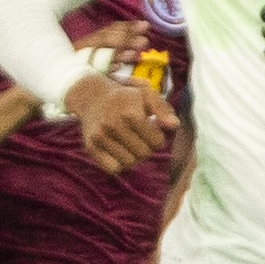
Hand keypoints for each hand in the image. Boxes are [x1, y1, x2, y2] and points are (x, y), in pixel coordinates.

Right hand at [62, 71, 176, 176]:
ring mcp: (100, 136)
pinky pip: (113, 168)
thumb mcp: (146, 94)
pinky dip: (118, 164)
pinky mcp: (90, 146)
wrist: (91, 96)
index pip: (157, 142)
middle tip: (139, 137)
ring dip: (133, 156)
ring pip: (129, 163)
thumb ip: (164, 109)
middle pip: (144, 154)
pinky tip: (118, 151)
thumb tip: (174, 125)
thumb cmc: (126, 97)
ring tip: (129, 143)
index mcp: (130, 112)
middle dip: (146, 147)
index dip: (158, 138)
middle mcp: (113, 124)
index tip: (152, 130)